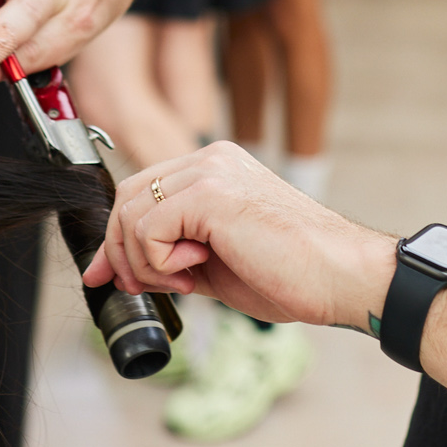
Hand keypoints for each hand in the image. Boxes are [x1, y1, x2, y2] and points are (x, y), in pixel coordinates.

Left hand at [80, 141, 395, 330]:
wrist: (339, 276)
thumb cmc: (290, 274)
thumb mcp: (215, 263)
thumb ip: (171, 254)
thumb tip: (120, 270)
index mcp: (214, 168)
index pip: (141, 191)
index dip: (116, 238)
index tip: (107, 276)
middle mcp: (208, 159)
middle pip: (127, 197)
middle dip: (120, 252)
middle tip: (144, 287)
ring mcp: (209, 170)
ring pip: (130, 214)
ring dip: (144, 263)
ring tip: (187, 280)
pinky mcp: (210, 193)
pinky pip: (148, 229)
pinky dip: (159, 263)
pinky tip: (197, 271)